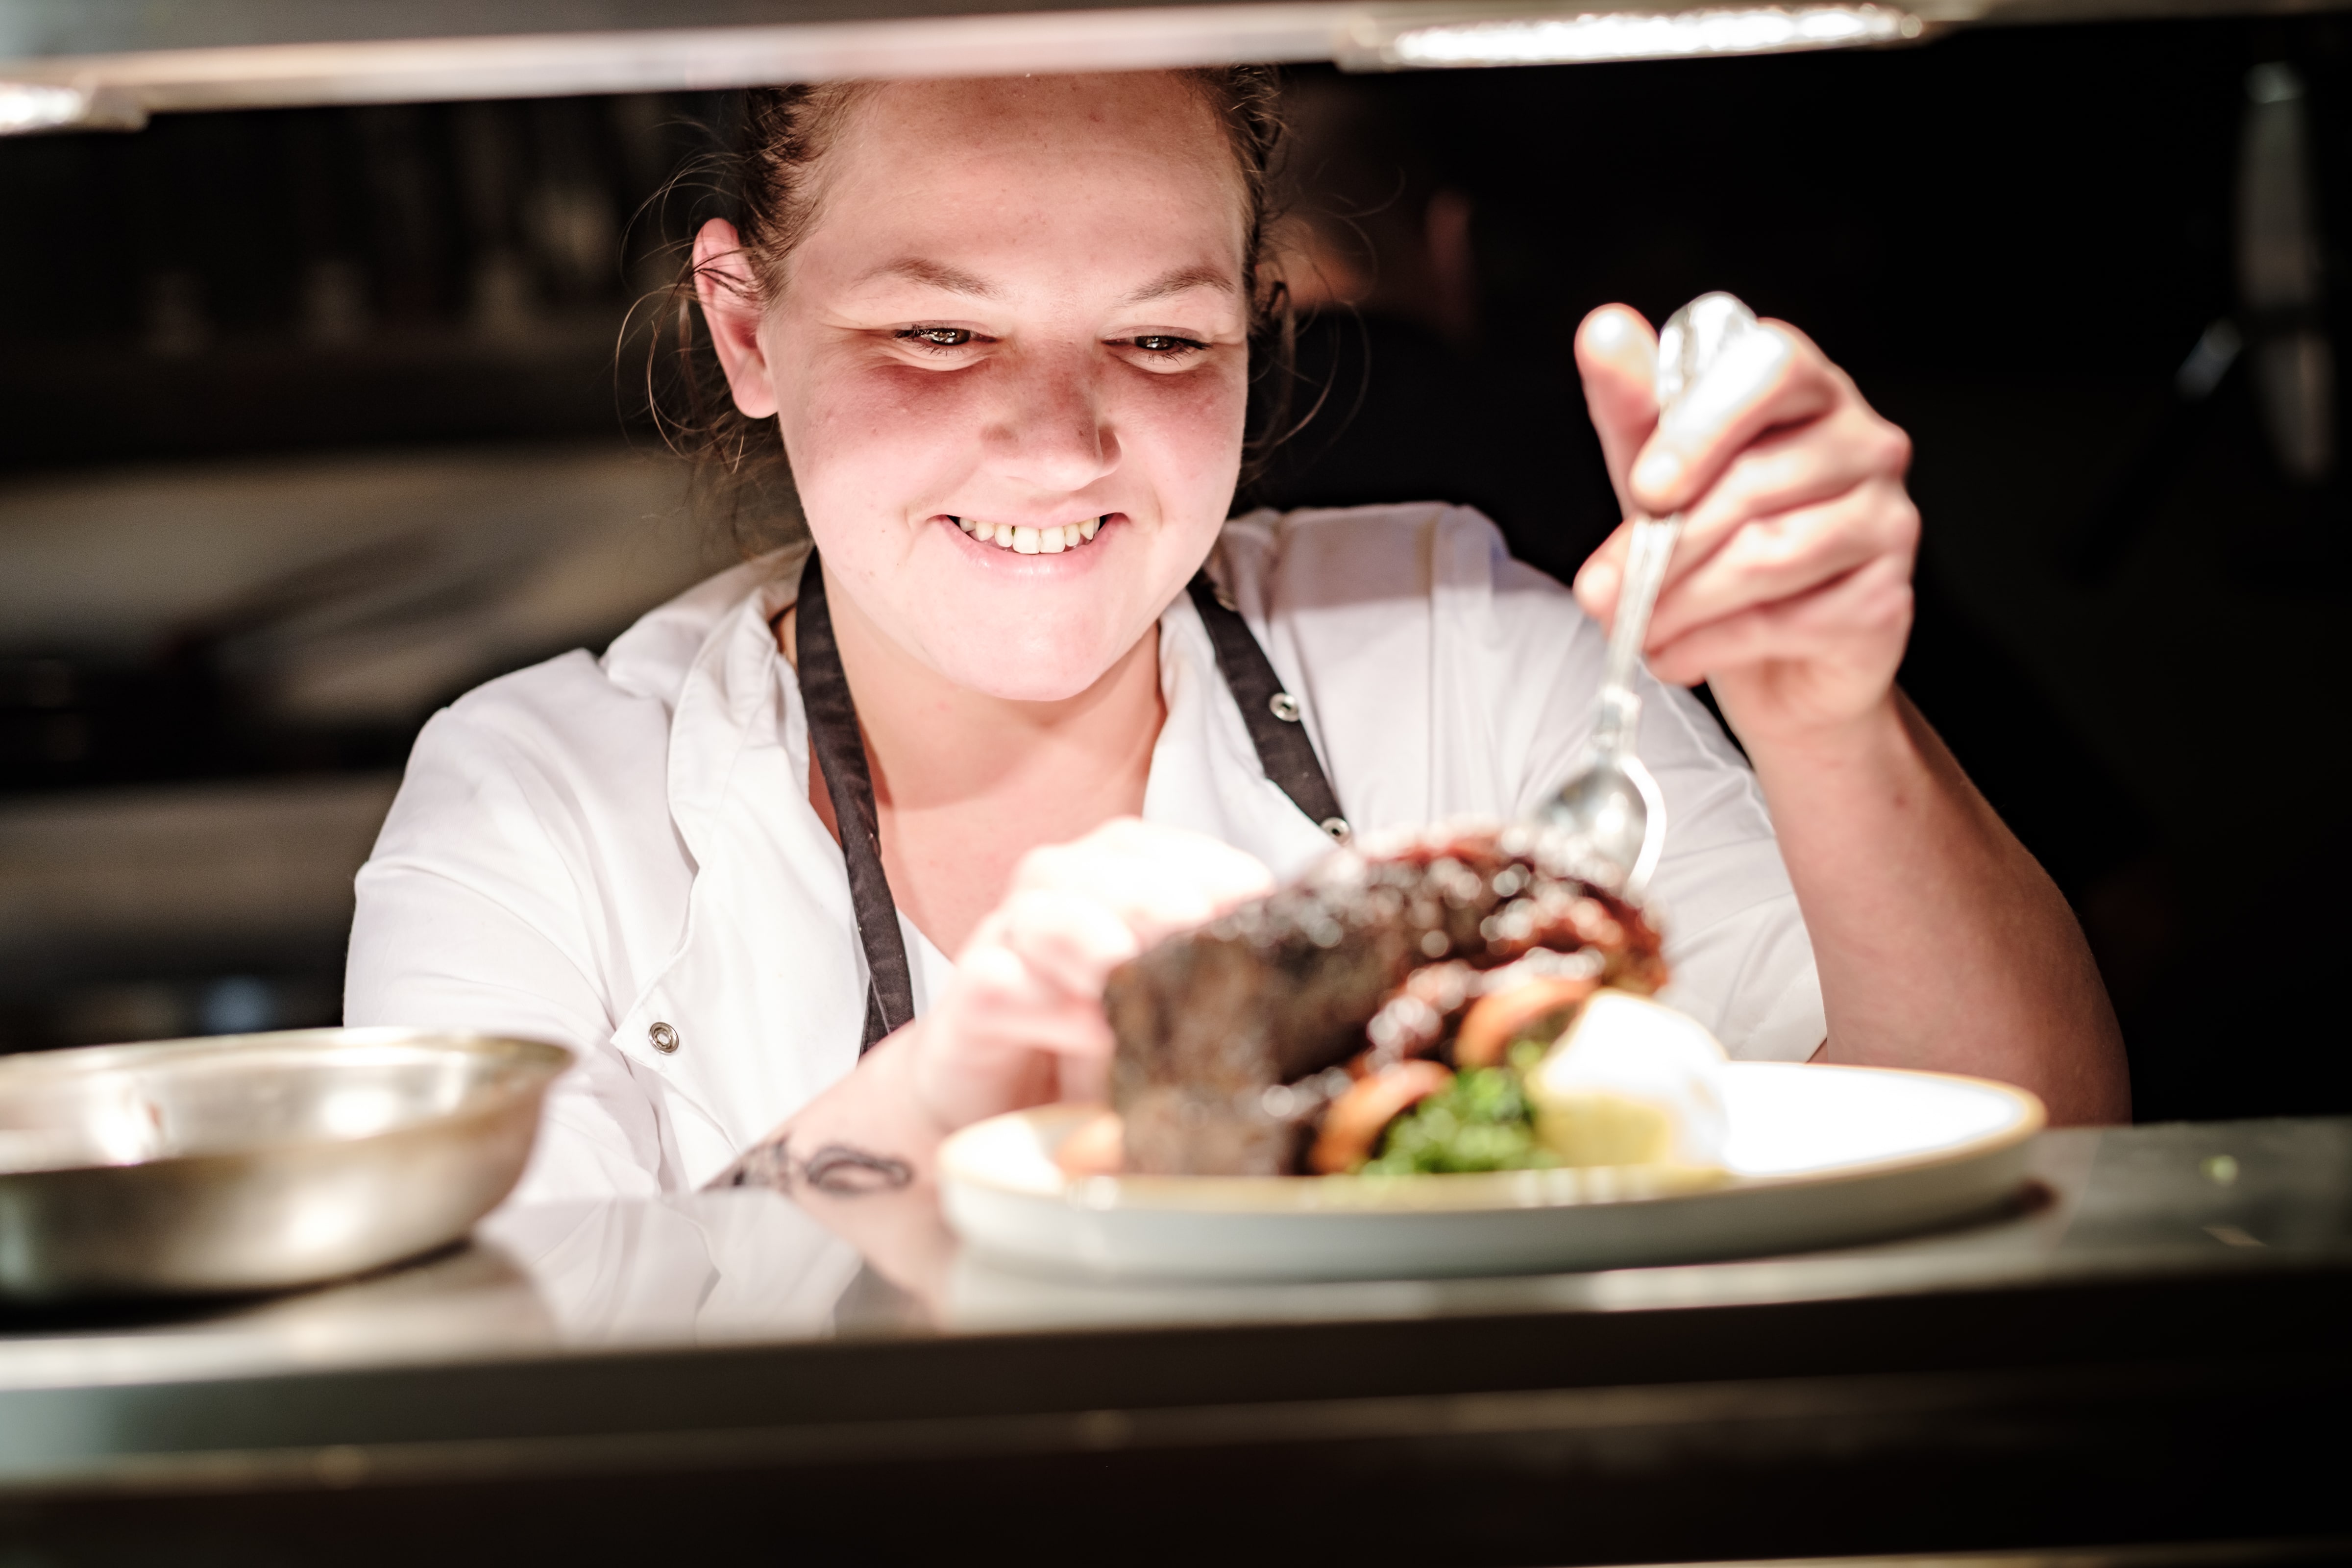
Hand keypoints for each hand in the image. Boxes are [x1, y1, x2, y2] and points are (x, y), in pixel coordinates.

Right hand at [900, 817, 1272, 1133]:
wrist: (1004, 1113)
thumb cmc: (1105, 1056)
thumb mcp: (1180, 1020)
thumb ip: (1233, 992)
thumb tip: (1325, 978)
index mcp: (1127, 883)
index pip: (1174, 853)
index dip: (1219, 872)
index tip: (1259, 903)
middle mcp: (1067, 897)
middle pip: (1107, 865)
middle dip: (1157, 895)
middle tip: (1194, 931)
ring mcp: (1011, 945)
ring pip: (1043, 905)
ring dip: (1092, 932)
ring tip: (1128, 971)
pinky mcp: (969, 1005)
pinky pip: (998, 985)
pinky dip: (1046, 1004)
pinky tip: (1091, 1031)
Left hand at [1572, 303, 1918, 750]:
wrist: (1773, 660)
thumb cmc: (1714, 545)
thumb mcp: (1658, 472)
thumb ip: (1635, 406)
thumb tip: (1603, 331)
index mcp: (1807, 389)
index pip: (1773, 366)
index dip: (1702, 425)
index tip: (1644, 487)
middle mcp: (1864, 441)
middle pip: (1753, 480)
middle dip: (1661, 546)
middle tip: (1600, 591)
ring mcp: (1886, 518)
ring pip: (1766, 556)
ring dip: (1678, 602)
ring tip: (1633, 628)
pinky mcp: (1885, 597)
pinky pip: (1786, 618)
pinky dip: (1711, 644)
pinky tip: (1675, 655)